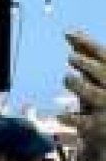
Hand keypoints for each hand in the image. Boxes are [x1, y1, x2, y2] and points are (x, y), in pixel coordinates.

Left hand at [59, 31, 105, 160]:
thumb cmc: (98, 99)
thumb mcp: (93, 78)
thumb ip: (85, 58)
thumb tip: (71, 34)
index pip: (104, 55)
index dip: (87, 43)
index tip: (68, 33)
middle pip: (104, 74)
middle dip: (88, 63)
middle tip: (71, 57)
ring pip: (94, 95)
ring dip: (79, 85)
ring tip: (68, 78)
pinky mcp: (97, 128)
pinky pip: (82, 122)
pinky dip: (70, 118)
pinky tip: (60, 115)